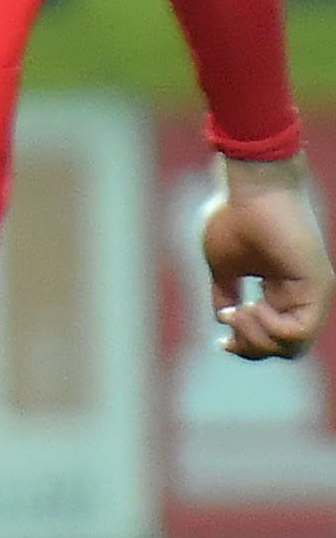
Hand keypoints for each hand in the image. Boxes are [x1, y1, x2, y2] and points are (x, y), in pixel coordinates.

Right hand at [202, 153, 328, 360]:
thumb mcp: (223, 266)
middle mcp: (301, 297)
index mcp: (281, 293)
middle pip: (283, 350)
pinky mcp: (317, 287)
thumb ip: (224, 293)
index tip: (220, 342)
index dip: (245, 347)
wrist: (251, 188)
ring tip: (241, 310)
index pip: (273, 339)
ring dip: (257, 338)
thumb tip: (223, 318)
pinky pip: (297, 332)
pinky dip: (269, 328)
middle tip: (231, 320)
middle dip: (250, 346)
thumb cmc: (235, 217)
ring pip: (292, 347)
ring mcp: (312, 293)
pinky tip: (251, 306)